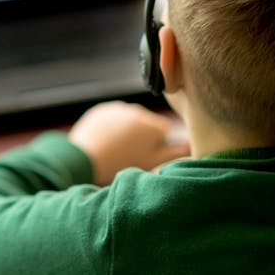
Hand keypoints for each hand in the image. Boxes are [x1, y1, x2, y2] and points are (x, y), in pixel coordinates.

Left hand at [68, 101, 189, 185]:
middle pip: (148, 123)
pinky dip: (114, 126)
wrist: (83, 159)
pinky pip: (115, 116)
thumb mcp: (150, 163)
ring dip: (129, 129)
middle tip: (131, 154)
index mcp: (151, 125)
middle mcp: (137, 111)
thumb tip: (191, 145)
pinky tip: (107, 141)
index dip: (158, 144)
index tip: (147, 155)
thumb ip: (173, 153)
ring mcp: (119, 108)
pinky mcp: (103, 110)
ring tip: (117, 149)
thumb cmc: (119, 166)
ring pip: (131, 119)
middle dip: (144, 135)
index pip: (164, 131)